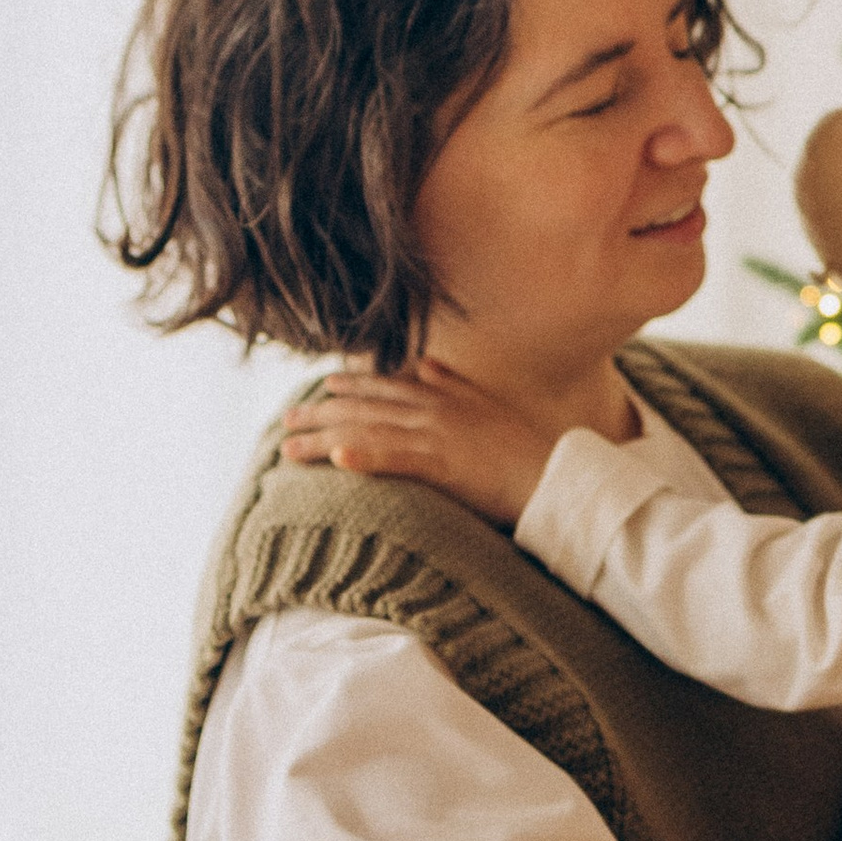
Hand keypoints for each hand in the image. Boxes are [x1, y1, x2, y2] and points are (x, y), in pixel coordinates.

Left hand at [280, 354, 556, 528]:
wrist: (555, 475)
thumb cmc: (525, 449)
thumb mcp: (487, 405)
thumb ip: (454, 384)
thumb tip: (427, 365)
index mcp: (444, 396)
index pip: (387, 386)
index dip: (351, 385)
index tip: (322, 386)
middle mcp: (433, 410)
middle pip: (365, 409)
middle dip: (321, 414)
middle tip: (285, 422)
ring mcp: (436, 436)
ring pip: (368, 434)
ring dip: (324, 440)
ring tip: (289, 448)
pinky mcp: (443, 465)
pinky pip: (397, 460)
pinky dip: (366, 458)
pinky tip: (337, 461)